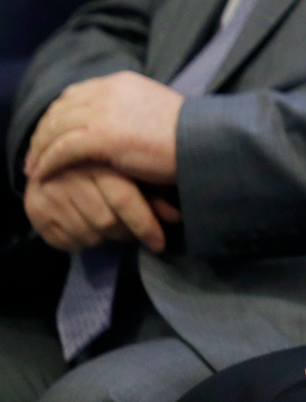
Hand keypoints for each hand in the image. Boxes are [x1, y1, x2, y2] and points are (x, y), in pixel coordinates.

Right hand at [23, 163, 179, 252]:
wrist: (56, 157)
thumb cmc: (104, 166)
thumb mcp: (130, 171)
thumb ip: (153, 193)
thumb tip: (175, 218)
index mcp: (99, 160)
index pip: (124, 200)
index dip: (144, 225)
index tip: (159, 244)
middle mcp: (71, 175)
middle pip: (106, 221)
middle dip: (126, 234)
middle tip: (134, 235)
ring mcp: (49, 193)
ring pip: (87, 234)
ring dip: (106, 241)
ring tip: (113, 232)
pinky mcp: (34, 211)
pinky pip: (65, 242)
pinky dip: (84, 244)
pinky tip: (91, 234)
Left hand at [27, 71, 183, 185]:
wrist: (204, 141)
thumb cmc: (187, 133)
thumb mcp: (152, 109)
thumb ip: (127, 109)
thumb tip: (110, 124)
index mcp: (121, 81)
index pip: (75, 94)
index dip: (58, 115)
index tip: (51, 134)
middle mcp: (108, 90)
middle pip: (60, 109)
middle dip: (43, 132)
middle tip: (35, 153)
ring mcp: (103, 112)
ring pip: (54, 129)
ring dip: (39, 149)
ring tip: (34, 167)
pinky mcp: (100, 137)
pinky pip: (60, 150)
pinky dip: (47, 163)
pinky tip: (42, 175)